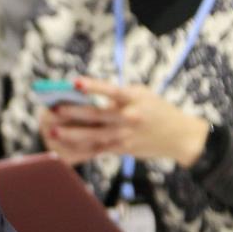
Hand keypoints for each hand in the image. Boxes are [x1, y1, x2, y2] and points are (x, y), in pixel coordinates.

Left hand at [41, 78, 210, 166]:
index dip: (93, 87)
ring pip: (93, 135)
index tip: (75, 82)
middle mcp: (129, 117)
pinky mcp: (121, 149)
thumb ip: (119, 94)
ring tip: (53, 131)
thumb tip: (87, 95)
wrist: (179, 136)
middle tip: (54, 109)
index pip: (112, 90)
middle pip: (97, 115)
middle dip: (73, 112)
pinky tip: (64, 146)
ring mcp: (125, 135)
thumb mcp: (143, 95)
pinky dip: (80, 148)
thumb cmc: (156, 110)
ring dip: (71, 134)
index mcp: (135, 99)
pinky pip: (97, 148)